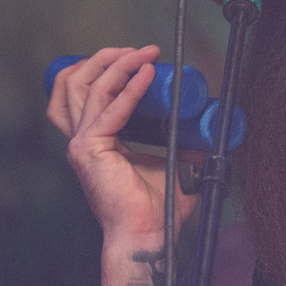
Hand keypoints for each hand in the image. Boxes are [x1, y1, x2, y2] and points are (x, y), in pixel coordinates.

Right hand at [46, 45, 194, 241]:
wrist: (149, 235)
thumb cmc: (157, 207)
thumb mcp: (173, 163)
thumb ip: (186, 146)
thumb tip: (211, 129)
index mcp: (96, 139)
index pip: (86, 92)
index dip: (108, 67)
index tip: (141, 56)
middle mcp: (82, 139)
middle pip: (75, 83)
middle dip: (105, 58)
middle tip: (140, 50)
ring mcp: (81, 144)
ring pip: (85, 88)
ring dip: (115, 65)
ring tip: (142, 54)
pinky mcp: (89, 151)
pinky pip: (108, 111)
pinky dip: (128, 90)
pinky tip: (146, 75)